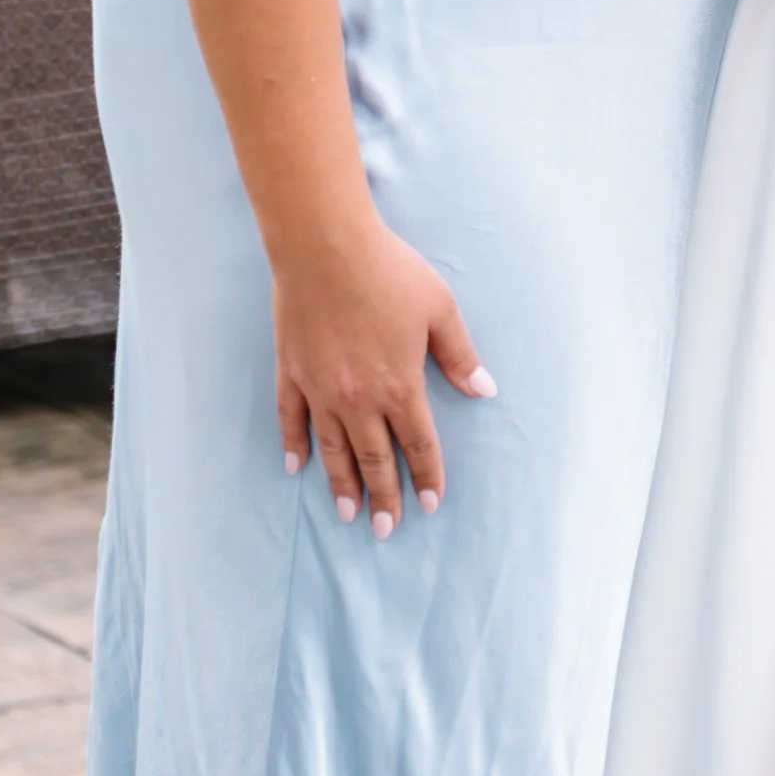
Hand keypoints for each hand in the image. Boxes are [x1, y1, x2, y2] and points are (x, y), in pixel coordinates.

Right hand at [272, 217, 492, 537]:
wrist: (325, 246)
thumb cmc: (388, 271)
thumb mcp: (439, 308)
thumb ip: (459, 355)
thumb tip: (484, 390)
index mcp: (399, 385)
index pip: (418, 443)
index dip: (426, 476)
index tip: (430, 503)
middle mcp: (358, 398)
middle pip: (374, 458)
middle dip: (383, 496)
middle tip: (386, 529)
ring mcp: (320, 389)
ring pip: (333, 449)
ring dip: (342, 484)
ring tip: (348, 513)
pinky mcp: (291, 372)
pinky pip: (291, 419)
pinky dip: (293, 446)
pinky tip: (296, 467)